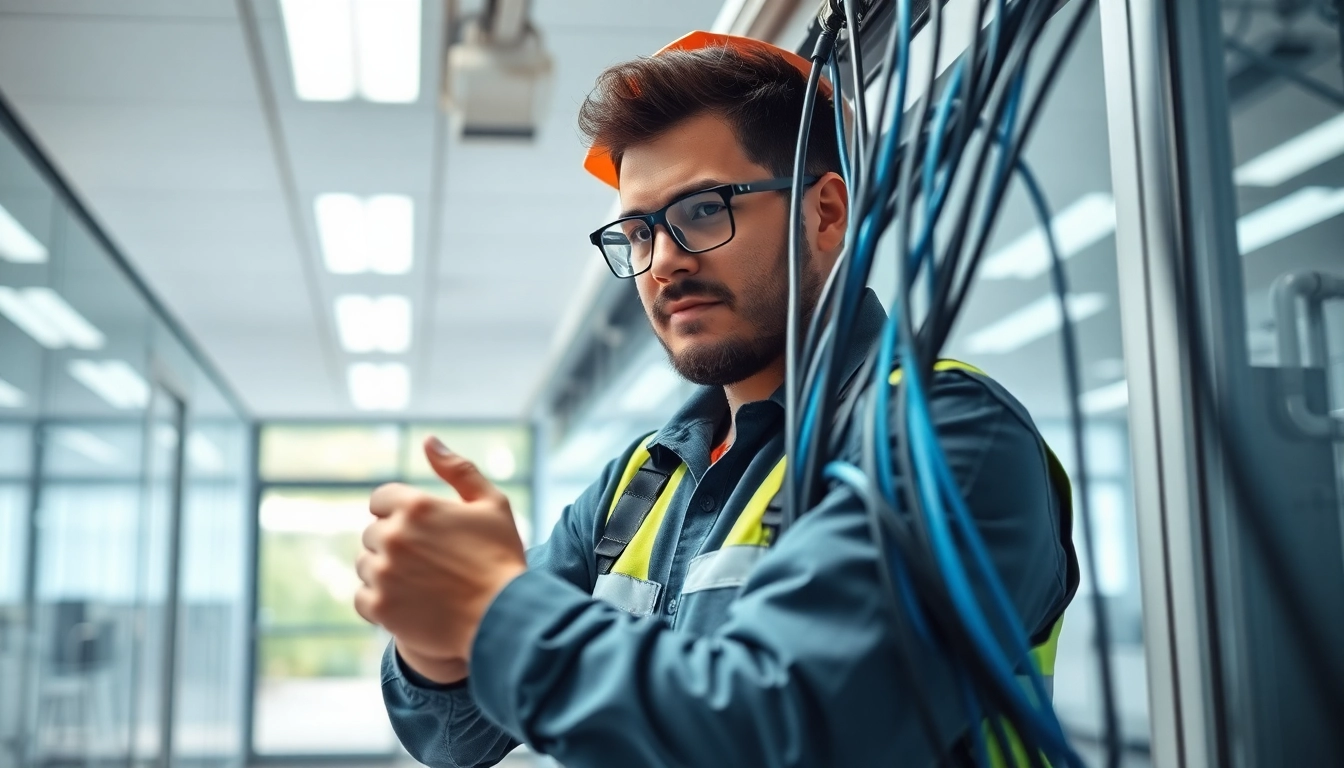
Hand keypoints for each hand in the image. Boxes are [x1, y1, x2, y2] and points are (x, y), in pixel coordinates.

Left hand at [355, 437, 527, 682]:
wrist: (505, 618)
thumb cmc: (502, 558)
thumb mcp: (492, 504)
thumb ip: (458, 469)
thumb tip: (429, 440)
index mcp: (416, 506)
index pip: (380, 500)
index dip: (400, 513)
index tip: (421, 531)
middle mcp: (393, 536)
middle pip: (373, 533)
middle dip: (395, 543)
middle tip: (429, 562)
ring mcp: (383, 573)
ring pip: (366, 565)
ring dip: (385, 572)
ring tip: (421, 584)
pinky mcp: (380, 607)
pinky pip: (362, 598)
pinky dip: (380, 602)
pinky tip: (409, 604)